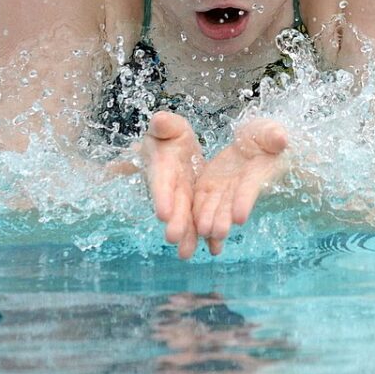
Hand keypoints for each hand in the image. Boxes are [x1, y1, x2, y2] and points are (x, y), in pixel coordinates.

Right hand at [138, 111, 207, 259]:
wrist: (178, 147)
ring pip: (186, 219)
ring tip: (188, 253)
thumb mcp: (169, 126)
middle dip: (174, 221)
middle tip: (174, 238)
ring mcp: (182, 199)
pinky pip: (201, 220)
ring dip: (188, 235)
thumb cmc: (170, 134)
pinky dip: (207, 235)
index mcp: (161, 166)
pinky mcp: (195, 205)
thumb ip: (165, 126)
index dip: (162, 196)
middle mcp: (170, 187)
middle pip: (173, 205)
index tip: (163, 212)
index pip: (160, 182)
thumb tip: (159, 120)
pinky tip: (215, 249)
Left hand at [192, 119, 289, 255]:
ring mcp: (223, 190)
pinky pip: (200, 202)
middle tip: (218, 232)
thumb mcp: (270, 132)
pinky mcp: (208, 187)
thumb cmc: (265, 138)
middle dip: (224, 218)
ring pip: (214, 208)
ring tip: (202, 234)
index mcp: (256, 173)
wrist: (253, 143)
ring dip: (209, 222)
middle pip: (230, 205)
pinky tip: (192, 235)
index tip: (240, 217)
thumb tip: (282, 139)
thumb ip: (274, 136)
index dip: (245, 200)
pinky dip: (197, 218)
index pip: (250, 188)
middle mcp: (239, 187)